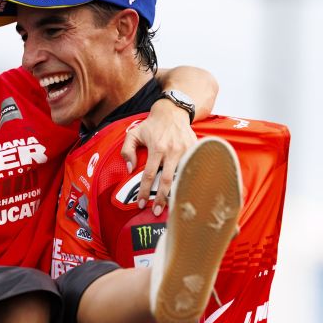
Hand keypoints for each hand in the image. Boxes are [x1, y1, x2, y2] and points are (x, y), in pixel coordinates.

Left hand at [120, 100, 195, 215]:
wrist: (173, 111)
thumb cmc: (152, 125)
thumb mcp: (134, 133)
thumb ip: (127, 151)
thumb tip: (130, 169)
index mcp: (157, 148)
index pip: (149, 174)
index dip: (145, 191)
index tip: (141, 203)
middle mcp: (172, 150)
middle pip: (167, 180)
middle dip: (161, 198)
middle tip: (156, 211)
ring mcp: (185, 150)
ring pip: (182, 176)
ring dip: (177, 192)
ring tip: (172, 207)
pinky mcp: (194, 149)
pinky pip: (191, 168)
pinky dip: (187, 181)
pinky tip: (184, 192)